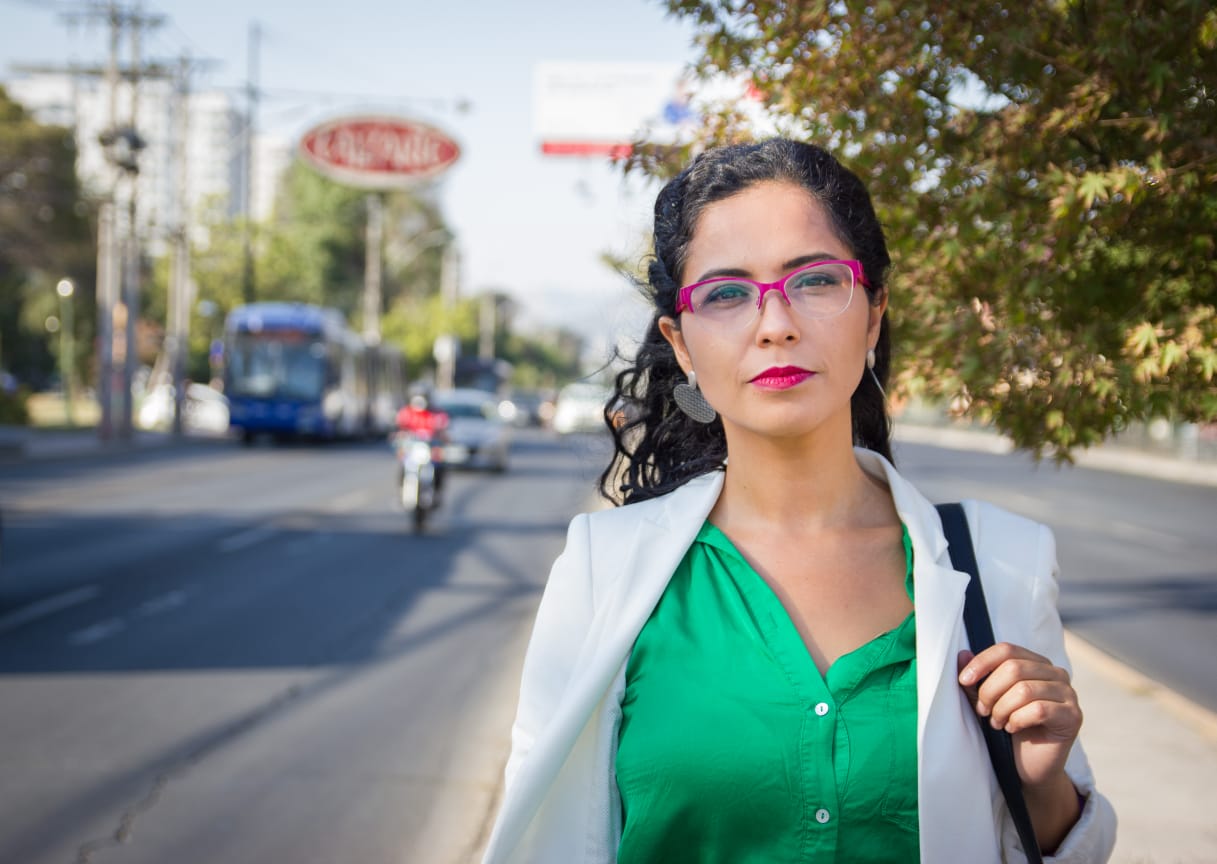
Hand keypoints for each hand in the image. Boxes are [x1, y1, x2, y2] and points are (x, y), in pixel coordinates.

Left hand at [957, 643, 1081, 788]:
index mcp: (1036, 663)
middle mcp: (1056, 674)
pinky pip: (1039, 710)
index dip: (982, 662)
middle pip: (1013, 668)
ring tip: (997, 722)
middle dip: (990, 691)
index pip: (1007, 650)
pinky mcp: (1073, 716)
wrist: (1030, 766)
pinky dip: (1018, 720)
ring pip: (1024, 689)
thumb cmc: (1009, 729)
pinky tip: (1012, 728)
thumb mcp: (987, 702)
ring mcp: (1068, 694)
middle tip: (983, 711)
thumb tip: (962, 655)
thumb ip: (976, 680)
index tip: (963, 681)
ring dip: (1002, 709)